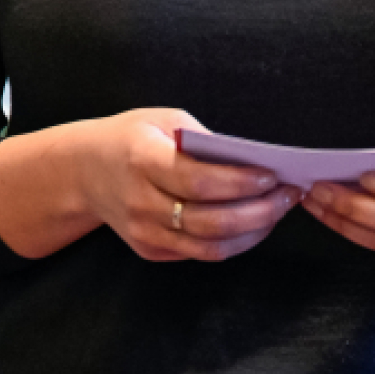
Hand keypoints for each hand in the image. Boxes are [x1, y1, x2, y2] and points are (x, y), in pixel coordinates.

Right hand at [76, 108, 303, 262]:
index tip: (272, 175)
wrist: (85, 170)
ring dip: (252, 231)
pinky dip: (233, 242)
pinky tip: (255, 222)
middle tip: (289, 195)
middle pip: (208, 221)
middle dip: (258, 211)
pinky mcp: (150, 250)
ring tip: (279, 209)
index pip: (198, 182)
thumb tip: (250, 161)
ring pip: (209, 246)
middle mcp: (141, 203)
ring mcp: (144, 233)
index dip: (238, 182)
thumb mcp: (163, 120)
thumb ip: (202, 141)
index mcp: (143, 161)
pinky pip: (200, 253)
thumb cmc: (132, 137)